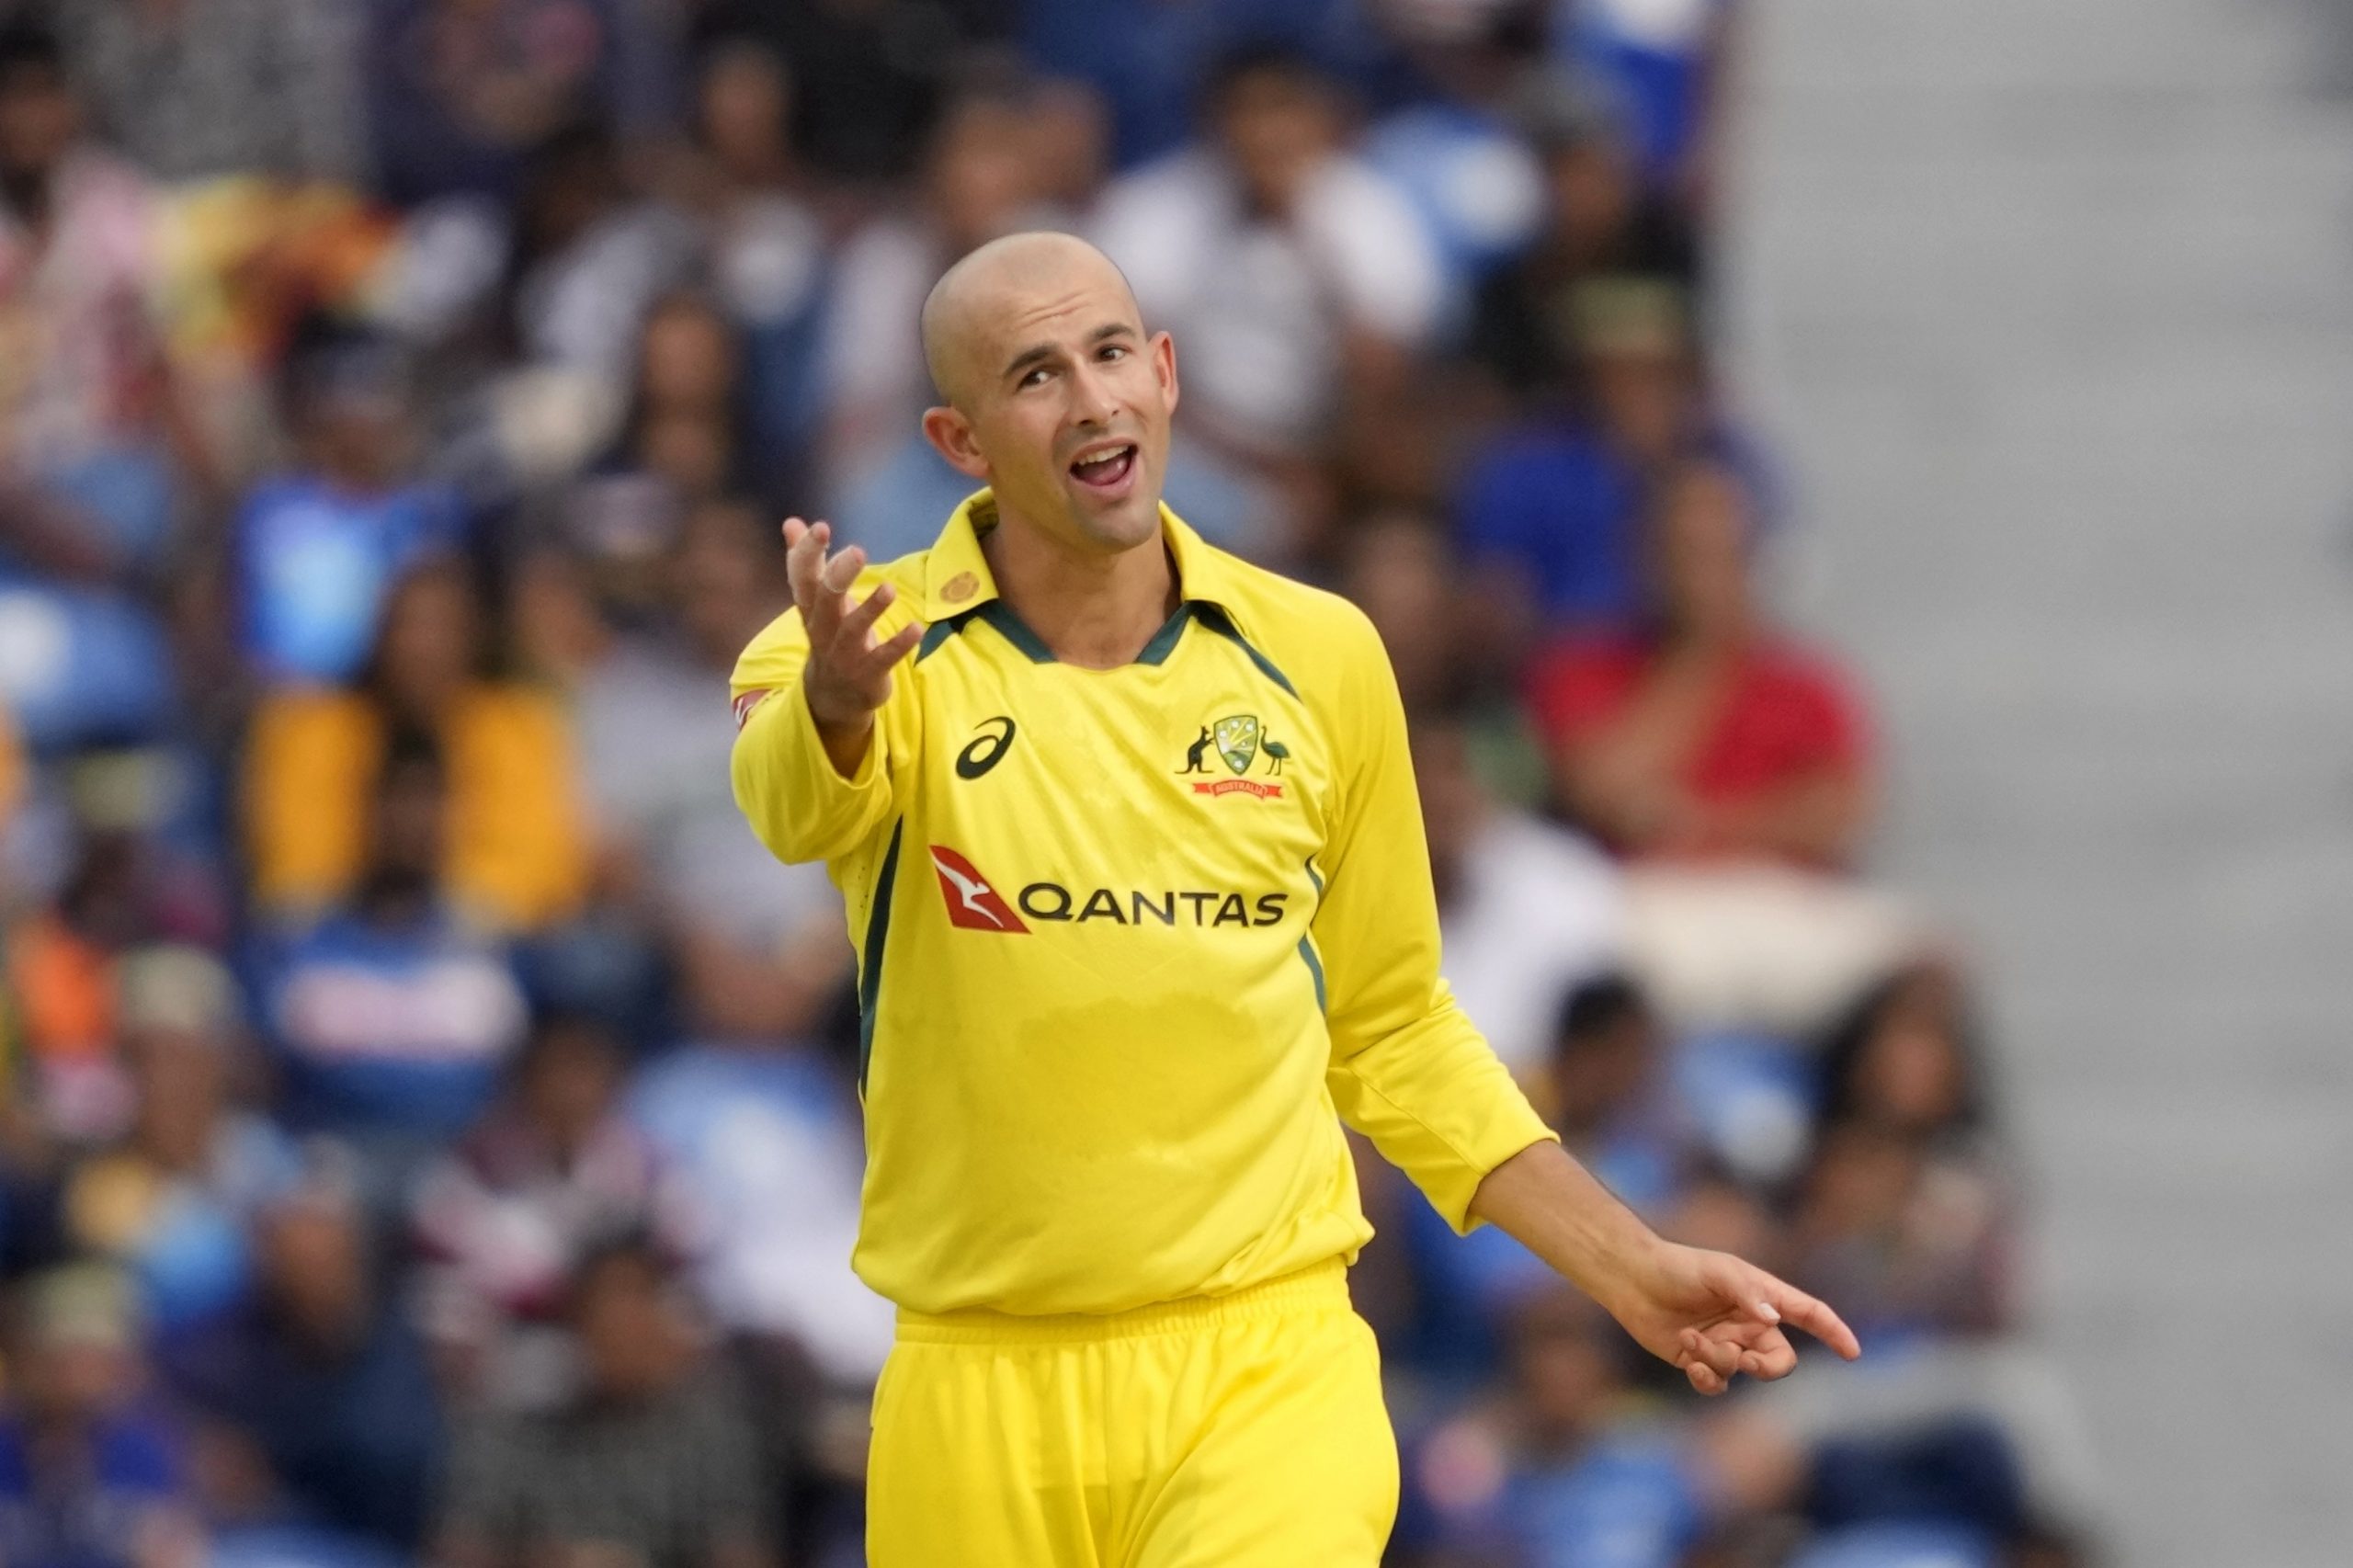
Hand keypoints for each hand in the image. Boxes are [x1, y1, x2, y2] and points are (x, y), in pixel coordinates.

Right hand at [783, 517, 923, 735]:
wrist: (832, 697)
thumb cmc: (829, 636)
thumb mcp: (817, 602)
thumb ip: (806, 562)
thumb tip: (791, 522)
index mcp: (811, 609)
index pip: (803, 577)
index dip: (809, 553)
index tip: (821, 526)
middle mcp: (823, 630)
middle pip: (825, 601)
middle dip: (839, 576)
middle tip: (858, 551)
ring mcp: (844, 654)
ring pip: (852, 630)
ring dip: (871, 610)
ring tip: (889, 589)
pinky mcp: (868, 673)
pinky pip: (883, 658)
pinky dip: (899, 644)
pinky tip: (916, 628)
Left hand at [1602, 1240, 1861, 1395]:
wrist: (1633, 1279)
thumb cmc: (1678, 1267)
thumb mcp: (1717, 1271)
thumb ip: (1747, 1293)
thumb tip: (1773, 1321)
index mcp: (1762, 1297)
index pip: (1809, 1314)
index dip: (1834, 1331)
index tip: (1853, 1352)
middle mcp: (1748, 1323)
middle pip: (1780, 1361)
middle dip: (1766, 1367)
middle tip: (1742, 1358)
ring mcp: (1725, 1343)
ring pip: (1741, 1371)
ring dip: (1718, 1361)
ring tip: (1690, 1339)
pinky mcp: (1699, 1360)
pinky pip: (1716, 1384)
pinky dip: (1706, 1378)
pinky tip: (1688, 1362)